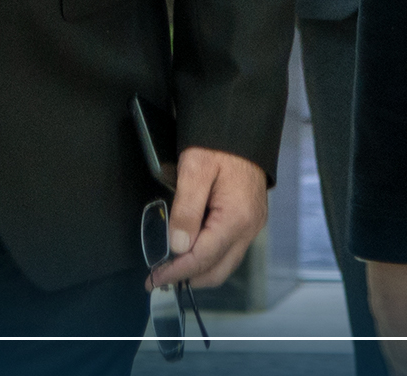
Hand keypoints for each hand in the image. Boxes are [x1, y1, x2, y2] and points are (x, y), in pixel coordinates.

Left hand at [147, 147, 265, 290]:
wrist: (242, 126)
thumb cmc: (219, 144)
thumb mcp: (195, 169)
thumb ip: (186, 209)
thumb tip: (178, 246)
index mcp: (236, 217)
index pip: (203, 258)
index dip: (176, 272)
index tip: (154, 279)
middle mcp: (249, 227)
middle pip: (217, 270)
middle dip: (187, 278)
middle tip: (159, 277)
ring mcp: (252, 225)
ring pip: (225, 264)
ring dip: (198, 270)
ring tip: (171, 267)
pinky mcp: (250, 220)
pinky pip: (230, 250)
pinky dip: (209, 257)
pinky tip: (191, 249)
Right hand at [367, 261, 406, 375]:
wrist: (393, 222)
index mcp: (396, 320)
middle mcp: (383, 315)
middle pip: (394, 355)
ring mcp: (379, 303)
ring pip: (388, 342)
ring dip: (402, 358)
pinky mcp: (380, 292)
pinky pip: (386, 328)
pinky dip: (397, 342)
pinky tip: (406, 337)